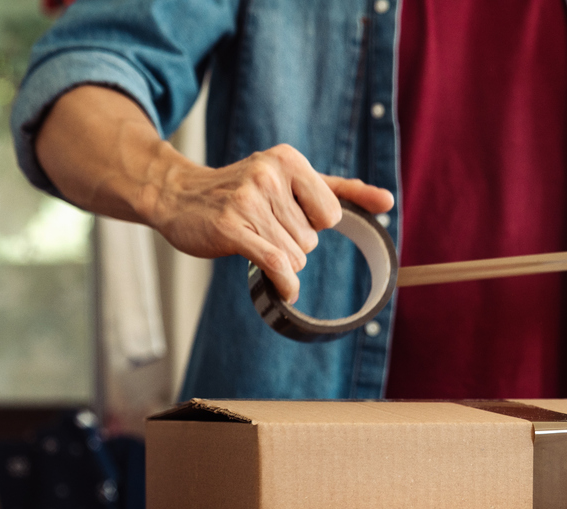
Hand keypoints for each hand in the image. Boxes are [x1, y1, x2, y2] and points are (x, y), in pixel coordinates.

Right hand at [144, 147, 393, 302]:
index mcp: (289, 160)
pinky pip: (277, 264)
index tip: (287, 215)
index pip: (331, 215)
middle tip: (261, 227)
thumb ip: (342, 190)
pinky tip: (284, 289)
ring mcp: (249, 200)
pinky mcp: (232, 227)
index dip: (313, 224)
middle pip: (311, 239)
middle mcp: (269, 174)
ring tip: (252, 238)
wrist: (178, 195)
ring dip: (280, 260)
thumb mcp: (291, 179)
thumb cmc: (240, 190)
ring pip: (295, 255)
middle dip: (292, 243)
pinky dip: (285, 284)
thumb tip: (388, 202)